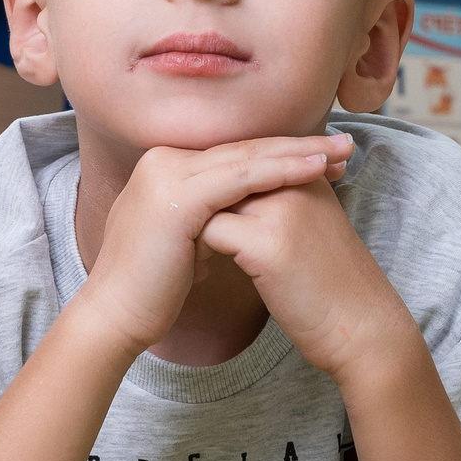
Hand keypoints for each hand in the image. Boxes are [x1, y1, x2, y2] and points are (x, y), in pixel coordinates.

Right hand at [75, 134, 350, 353]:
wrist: (116, 315)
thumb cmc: (152, 288)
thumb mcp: (186, 239)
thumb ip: (209, 217)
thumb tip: (239, 216)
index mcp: (163, 167)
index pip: (231, 154)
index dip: (278, 155)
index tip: (322, 160)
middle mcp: (161, 161)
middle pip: (241, 149)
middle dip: (296, 147)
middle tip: (344, 145)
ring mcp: (167, 174)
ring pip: (246, 159)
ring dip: (298, 153)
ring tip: (342, 152)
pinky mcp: (178, 195)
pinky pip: (241, 178)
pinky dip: (282, 170)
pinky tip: (315, 169)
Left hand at [199, 177, 412, 380]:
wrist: (364, 329)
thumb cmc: (330, 285)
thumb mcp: (307, 230)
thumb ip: (273, 205)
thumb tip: (222, 200)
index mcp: (305, 175)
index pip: (242, 160)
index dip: (217, 187)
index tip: (202, 215)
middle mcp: (294, 183)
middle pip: (223, 174)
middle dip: (200, 201)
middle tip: (186, 233)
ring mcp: (281, 210)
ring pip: (210, 198)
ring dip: (194, 223)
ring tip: (192, 253)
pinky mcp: (266, 243)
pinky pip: (208, 231)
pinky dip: (198, 251)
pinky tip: (201, 272)